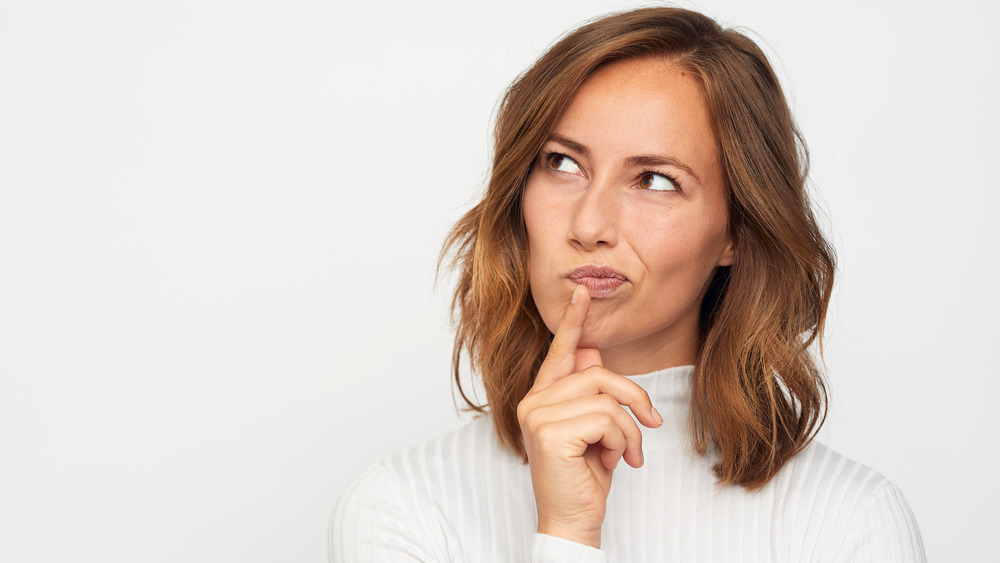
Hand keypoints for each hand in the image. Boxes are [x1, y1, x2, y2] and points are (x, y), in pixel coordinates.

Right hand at [517, 284, 662, 548]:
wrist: (573, 521)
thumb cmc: (584, 478)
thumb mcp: (595, 430)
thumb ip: (590, 392)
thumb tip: (592, 351)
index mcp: (541, 398)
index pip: (559, 352)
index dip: (574, 322)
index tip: (583, 292)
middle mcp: (533, 402)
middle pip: (598, 373)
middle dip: (634, 399)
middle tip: (650, 426)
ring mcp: (538, 415)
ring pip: (607, 398)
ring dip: (629, 431)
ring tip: (626, 456)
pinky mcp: (551, 431)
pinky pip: (607, 419)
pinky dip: (623, 442)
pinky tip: (613, 463)